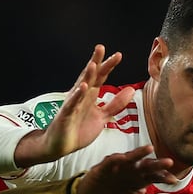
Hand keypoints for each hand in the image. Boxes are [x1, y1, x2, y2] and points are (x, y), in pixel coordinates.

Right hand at [15, 45, 136, 166]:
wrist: (61, 145)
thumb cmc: (79, 130)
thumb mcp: (102, 116)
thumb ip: (116, 104)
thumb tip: (130, 90)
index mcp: (90, 96)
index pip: (100, 77)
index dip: (108, 66)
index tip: (118, 55)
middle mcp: (81, 96)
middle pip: (90, 76)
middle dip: (96, 62)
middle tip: (101, 48)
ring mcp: (73, 104)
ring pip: (80, 87)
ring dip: (86, 75)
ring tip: (93, 64)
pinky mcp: (66, 115)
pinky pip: (72, 104)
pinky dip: (77, 96)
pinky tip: (82, 87)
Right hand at [75, 146, 181, 193]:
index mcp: (141, 180)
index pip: (156, 176)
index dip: (164, 177)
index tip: (173, 180)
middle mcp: (132, 171)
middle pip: (146, 166)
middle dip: (157, 164)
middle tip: (169, 162)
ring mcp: (119, 168)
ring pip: (131, 159)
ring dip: (139, 154)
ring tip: (149, 149)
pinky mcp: (104, 168)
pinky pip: (111, 161)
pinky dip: (117, 159)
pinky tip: (123, 157)